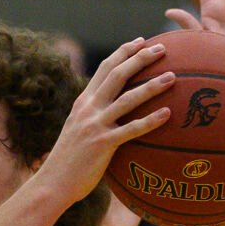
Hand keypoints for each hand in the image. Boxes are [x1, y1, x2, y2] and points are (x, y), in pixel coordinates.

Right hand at [36, 38, 174, 207]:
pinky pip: (132, 129)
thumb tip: (110, 114)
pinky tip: (167, 114)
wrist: (52, 183)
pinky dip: (150, 120)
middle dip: (141, 58)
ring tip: (172, 77)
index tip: (141, 42)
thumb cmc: (67, 163)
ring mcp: (95, 125)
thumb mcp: (76, 131)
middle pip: (118, 74)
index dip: (124, 52)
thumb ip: (91, 118)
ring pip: (128, 98)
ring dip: (152, 86)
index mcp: (83, 102)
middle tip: (162, 49)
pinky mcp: (103, 144)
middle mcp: (89, 108)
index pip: (105, 68)